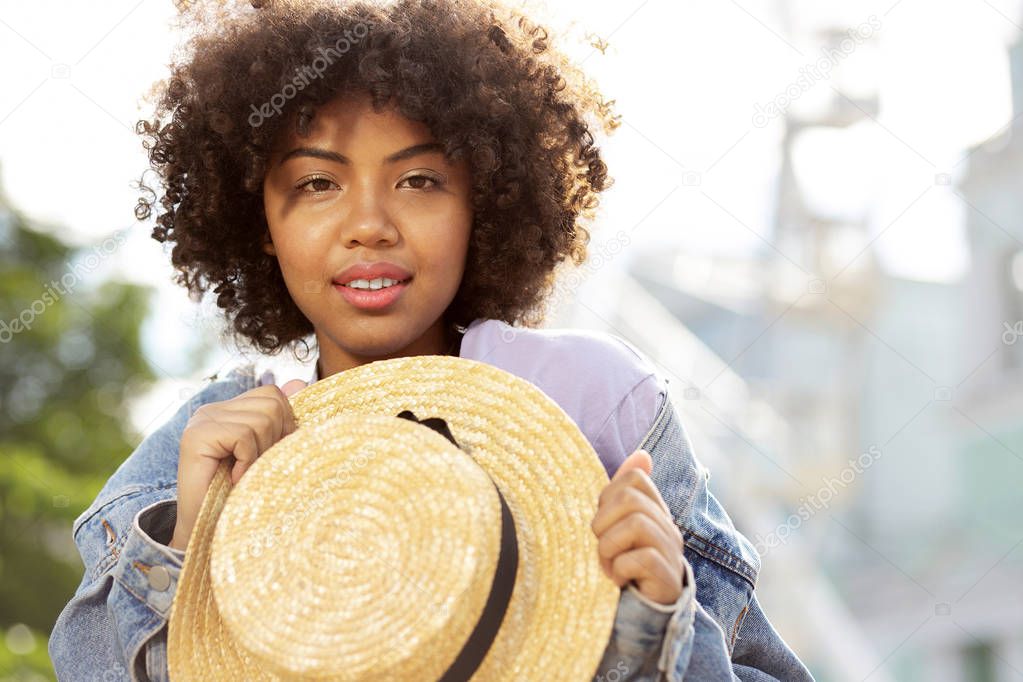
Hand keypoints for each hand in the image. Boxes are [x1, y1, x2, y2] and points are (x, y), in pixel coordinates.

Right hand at [169, 379, 306, 550]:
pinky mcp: (197, 435)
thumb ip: (281, 420)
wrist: (208, 529)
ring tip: (243, 473)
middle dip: (274, 440)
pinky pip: (244, 435)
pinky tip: (234, 477)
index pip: (273, 396)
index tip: (270, 455)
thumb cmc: (241, 493)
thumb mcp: (268, 453)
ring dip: (260, 454)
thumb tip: (301, 381)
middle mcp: (213, 409)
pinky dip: (247, 461)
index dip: (283, 426)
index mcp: (230, 410)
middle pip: (272, 404)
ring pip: (261, 420)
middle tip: (255, 466)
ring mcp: (202, 420)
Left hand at [591, 449, 685, 604]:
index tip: (603, 523)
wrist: (644, 614)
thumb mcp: (619, 528)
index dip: (607, 496)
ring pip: (636, 524)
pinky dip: (620, 569)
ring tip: (609, 565)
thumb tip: (641, 454)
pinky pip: (640, 558)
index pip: (634, 479)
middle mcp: (667, 527)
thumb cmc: (625, 567)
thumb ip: (625, 493)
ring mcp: (671, 552)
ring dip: (609, 548)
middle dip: (603, 523)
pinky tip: (618, 580)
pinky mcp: (668, 577)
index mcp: (655, 512)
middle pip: (630, 499)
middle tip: (602, 547)